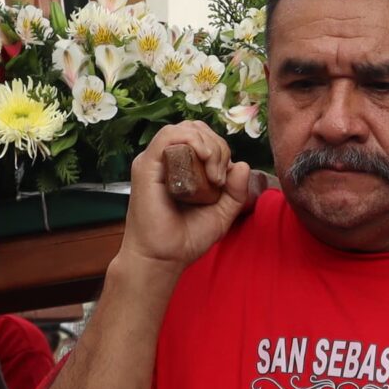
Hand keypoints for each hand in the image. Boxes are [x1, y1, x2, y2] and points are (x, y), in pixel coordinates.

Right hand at [120, 121, 258, 274]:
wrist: (163, 259)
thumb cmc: (187, 238)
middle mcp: (167, 160)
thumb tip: (242, 164)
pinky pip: (169, 135)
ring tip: (213, 172)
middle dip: (218, 146)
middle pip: (197, 130)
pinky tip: (204, 157)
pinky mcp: (146, 165)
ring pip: (185, 129)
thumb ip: (236, 191)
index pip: (204, 138)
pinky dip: (191, 139)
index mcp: (182, 167)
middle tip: (220, 177)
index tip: (225, 179)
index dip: (221, 149)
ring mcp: (155, 161)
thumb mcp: (222, 213)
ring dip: (208, 144)